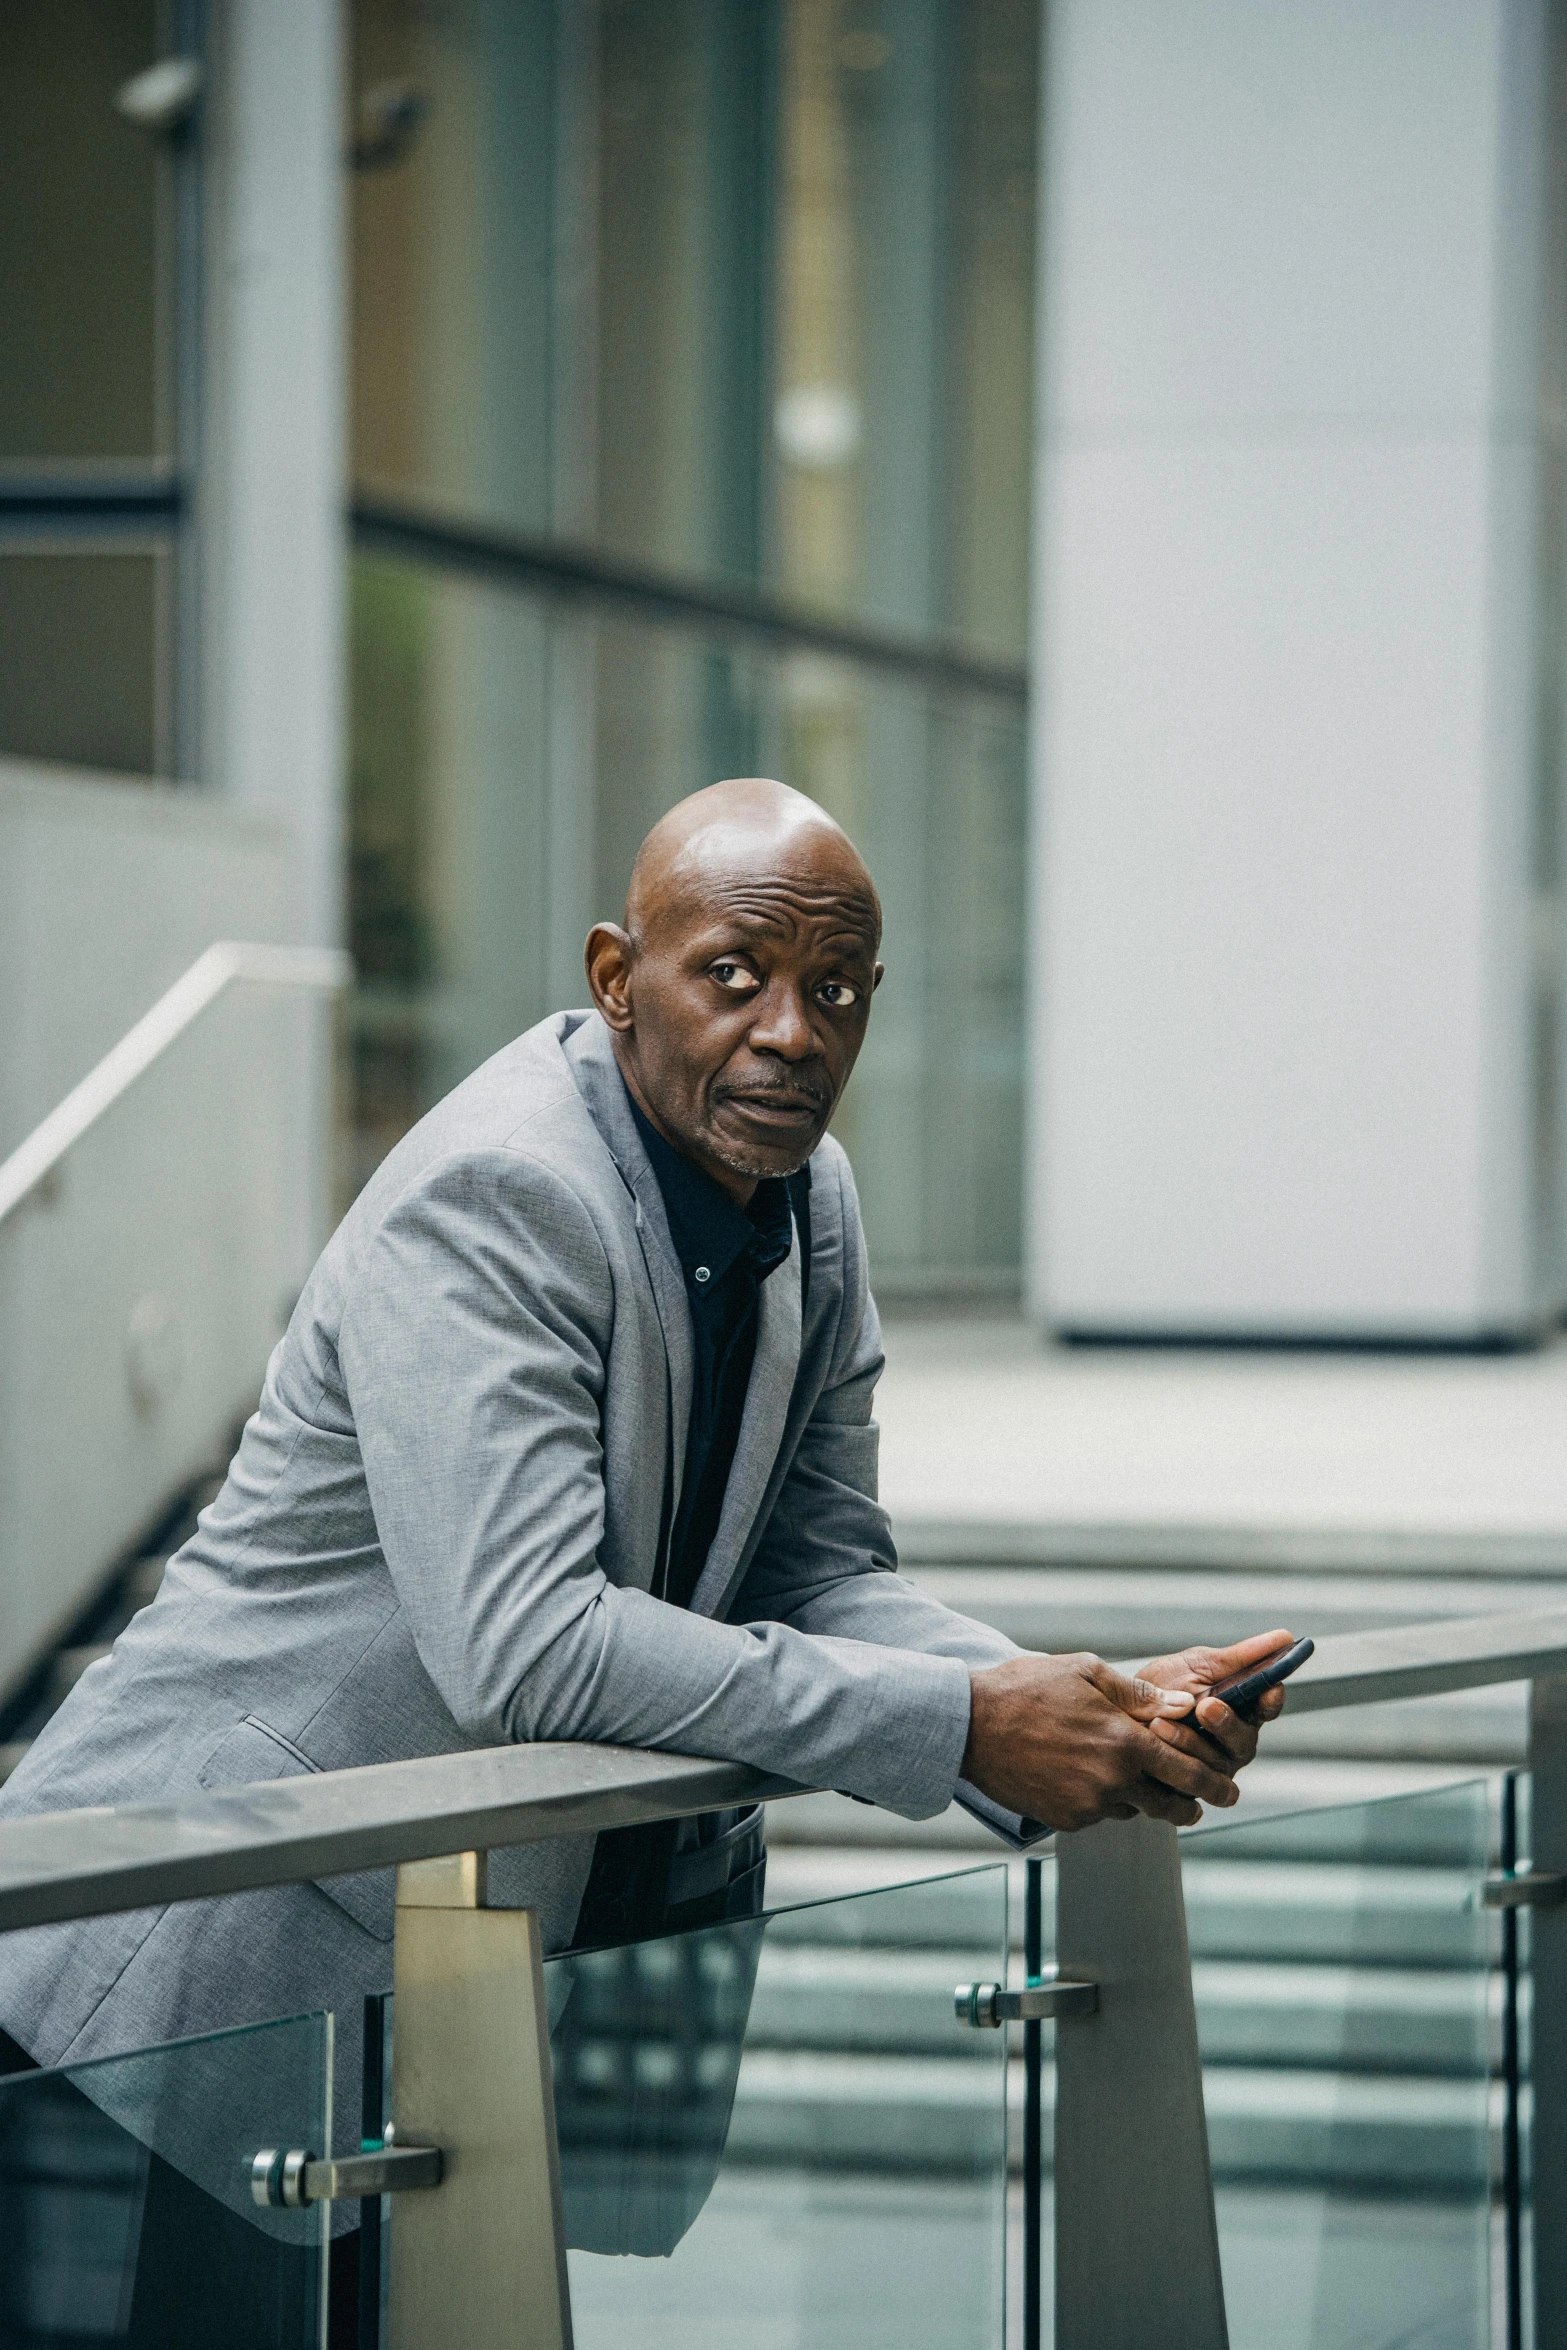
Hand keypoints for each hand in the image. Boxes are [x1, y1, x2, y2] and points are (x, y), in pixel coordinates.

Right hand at [961, 1651, 1243, 1832]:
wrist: (968, 1725)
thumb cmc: (1027, 1688)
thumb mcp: (1086, 1673)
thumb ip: (1138, 1694)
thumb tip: (1183, 1705)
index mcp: (1125, 1743)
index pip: (1188, 1772)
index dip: (1215, 1784)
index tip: (1231, 1790)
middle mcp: (1112, 1782)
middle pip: (1170, 1806)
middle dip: (1191, 1805)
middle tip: (1205, 1802)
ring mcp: (1087, 1806)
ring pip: (1132, 1809)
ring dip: (1140, 1797)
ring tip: (1131, 1775)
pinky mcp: (1063, 1820)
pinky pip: (1097, 1814)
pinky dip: (1102, 1799)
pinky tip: (1086, 1774)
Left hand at [1138, 1629, 1294, 1779]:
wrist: (1118, 1713)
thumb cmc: (1164, 1685)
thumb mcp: (1198, 1664)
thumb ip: (1239, 1657)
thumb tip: (1285, 1637)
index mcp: (1242, 1710)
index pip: (1267, 1708)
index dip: (1271, 1700)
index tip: (1270, 1688)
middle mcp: (1233, 1742)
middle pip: (1245, 1741)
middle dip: (1227, 1723)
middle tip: (1206, 1706)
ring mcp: (1213, 1768)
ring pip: (1216, 1763)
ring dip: (1189, 1740)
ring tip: (1160, 1722)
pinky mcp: (1188, 1787)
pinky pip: (1188, 1781)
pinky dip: (1171, 1758)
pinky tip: (1154, 1738)